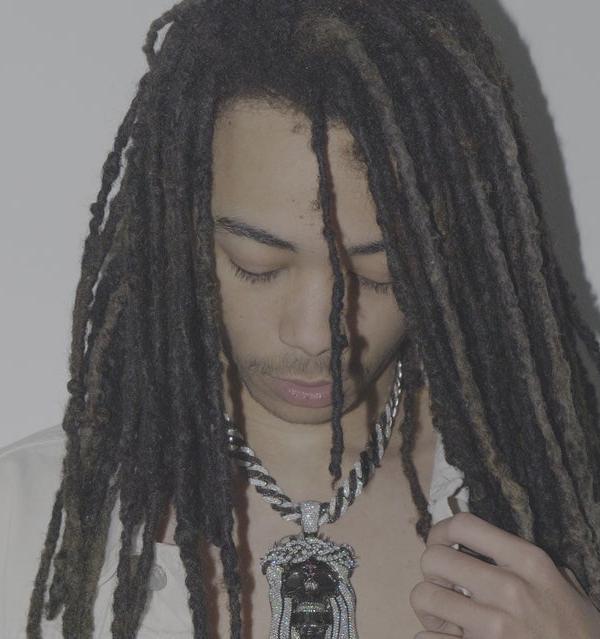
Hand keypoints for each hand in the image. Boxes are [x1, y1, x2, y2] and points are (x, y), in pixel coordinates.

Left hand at [409, 511, 599, 637]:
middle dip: (432, 571)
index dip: (440, 531)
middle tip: (444, 585)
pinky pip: (426, 637)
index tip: (440, 543)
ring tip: (445, 615)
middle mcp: (510, 589)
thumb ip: (520, 560)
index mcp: (529, 562)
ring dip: (429, 606)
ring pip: (424, 596)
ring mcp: (495, 626)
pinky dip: (430, 637)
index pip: (464, 525)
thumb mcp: (560, 584)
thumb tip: (474, 542)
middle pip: (435, 558)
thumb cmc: (574, 631)